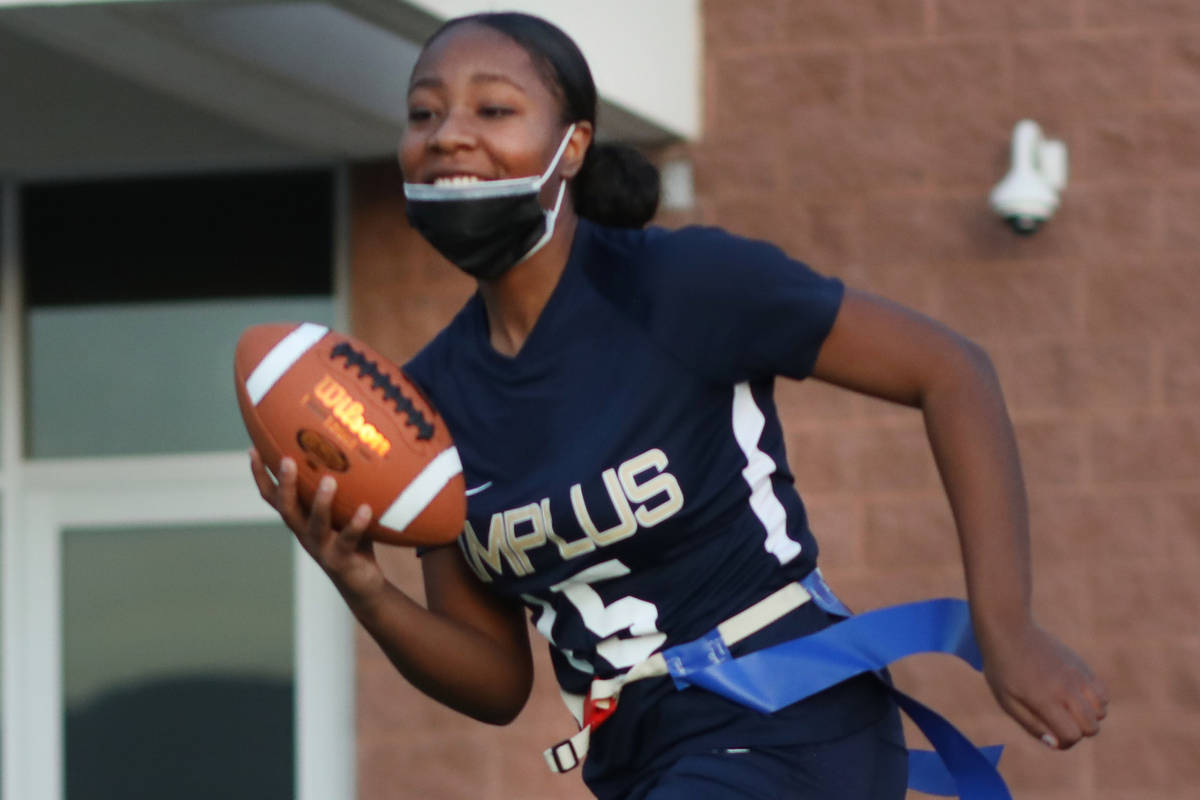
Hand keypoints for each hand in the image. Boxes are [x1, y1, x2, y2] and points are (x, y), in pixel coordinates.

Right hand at [249, 448, 384, 600]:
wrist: (361, 584)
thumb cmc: (352, 539)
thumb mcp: (343, 512)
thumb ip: (343, 487)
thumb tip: (351, 448)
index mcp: (300, 520)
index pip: (273, 497)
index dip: (261, 476)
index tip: (253, 449)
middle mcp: (304, 534)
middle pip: (287, 508)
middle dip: (285, 484)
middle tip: (287, 459)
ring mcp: (321, 548)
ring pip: (315, 524)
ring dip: (321, 502)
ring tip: (329, 480)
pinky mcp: (340, 560)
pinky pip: (348, 540)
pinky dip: (356, 524)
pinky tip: (366, 509)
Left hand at [980, 620, 1108, 749]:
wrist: (1010, 631)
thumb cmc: (1003, 669)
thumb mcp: (1007, 701)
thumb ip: (1032, 724)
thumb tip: (1055, 743)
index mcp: (1044, 699)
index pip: (1072, 735)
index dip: (1062, 742)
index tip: (1050, 733)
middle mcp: (1066, 689)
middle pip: (1092, 727)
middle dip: (1077, 731)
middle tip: (1057, 720)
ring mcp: (1077, 676)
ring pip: (1101, 711)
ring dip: (1088, 716)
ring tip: (1067, 707)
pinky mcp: (1083, 666)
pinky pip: (1103, 693)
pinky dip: (1095, 701)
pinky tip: (1076, 695)